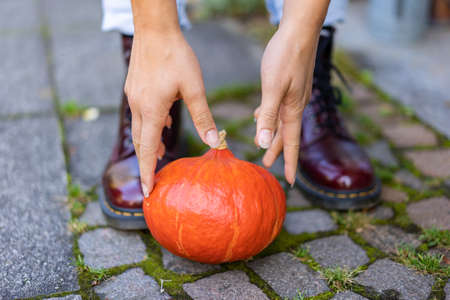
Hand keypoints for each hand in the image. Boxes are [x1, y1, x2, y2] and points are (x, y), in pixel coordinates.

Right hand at [125, 31, 218, 195]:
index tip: (147, 192)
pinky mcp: (134, 87)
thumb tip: (213, 142)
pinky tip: (163, 121)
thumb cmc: (176, 56)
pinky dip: (150, 124)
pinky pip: (141, 113)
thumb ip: (203, 117)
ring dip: (148, 143)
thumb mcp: (194, 88)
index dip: (147, 173)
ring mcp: (134, 96)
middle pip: (141, 143)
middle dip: (146, 162)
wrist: (155, 29)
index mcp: (151, 111)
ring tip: (160, 153)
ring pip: (140, 128)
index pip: (147, 150)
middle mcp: (138, 107)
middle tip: (152, 178)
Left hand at [255, 25, 318, 184]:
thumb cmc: (286, 57)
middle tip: (267, 164)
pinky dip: (268, 115)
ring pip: (281, 121)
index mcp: (293, 110)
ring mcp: (293, 95)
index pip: (291, 143)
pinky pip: (278, 106)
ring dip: (272, 134)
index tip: (289, 182)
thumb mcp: (273, 88)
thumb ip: (268, 116)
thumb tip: (263, 143)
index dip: (289, 163)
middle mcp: (295, 105)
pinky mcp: (288, 85)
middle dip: (276, 150)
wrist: (298, 31)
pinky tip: (260, 114)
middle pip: (285, 135)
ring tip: (262, 145)